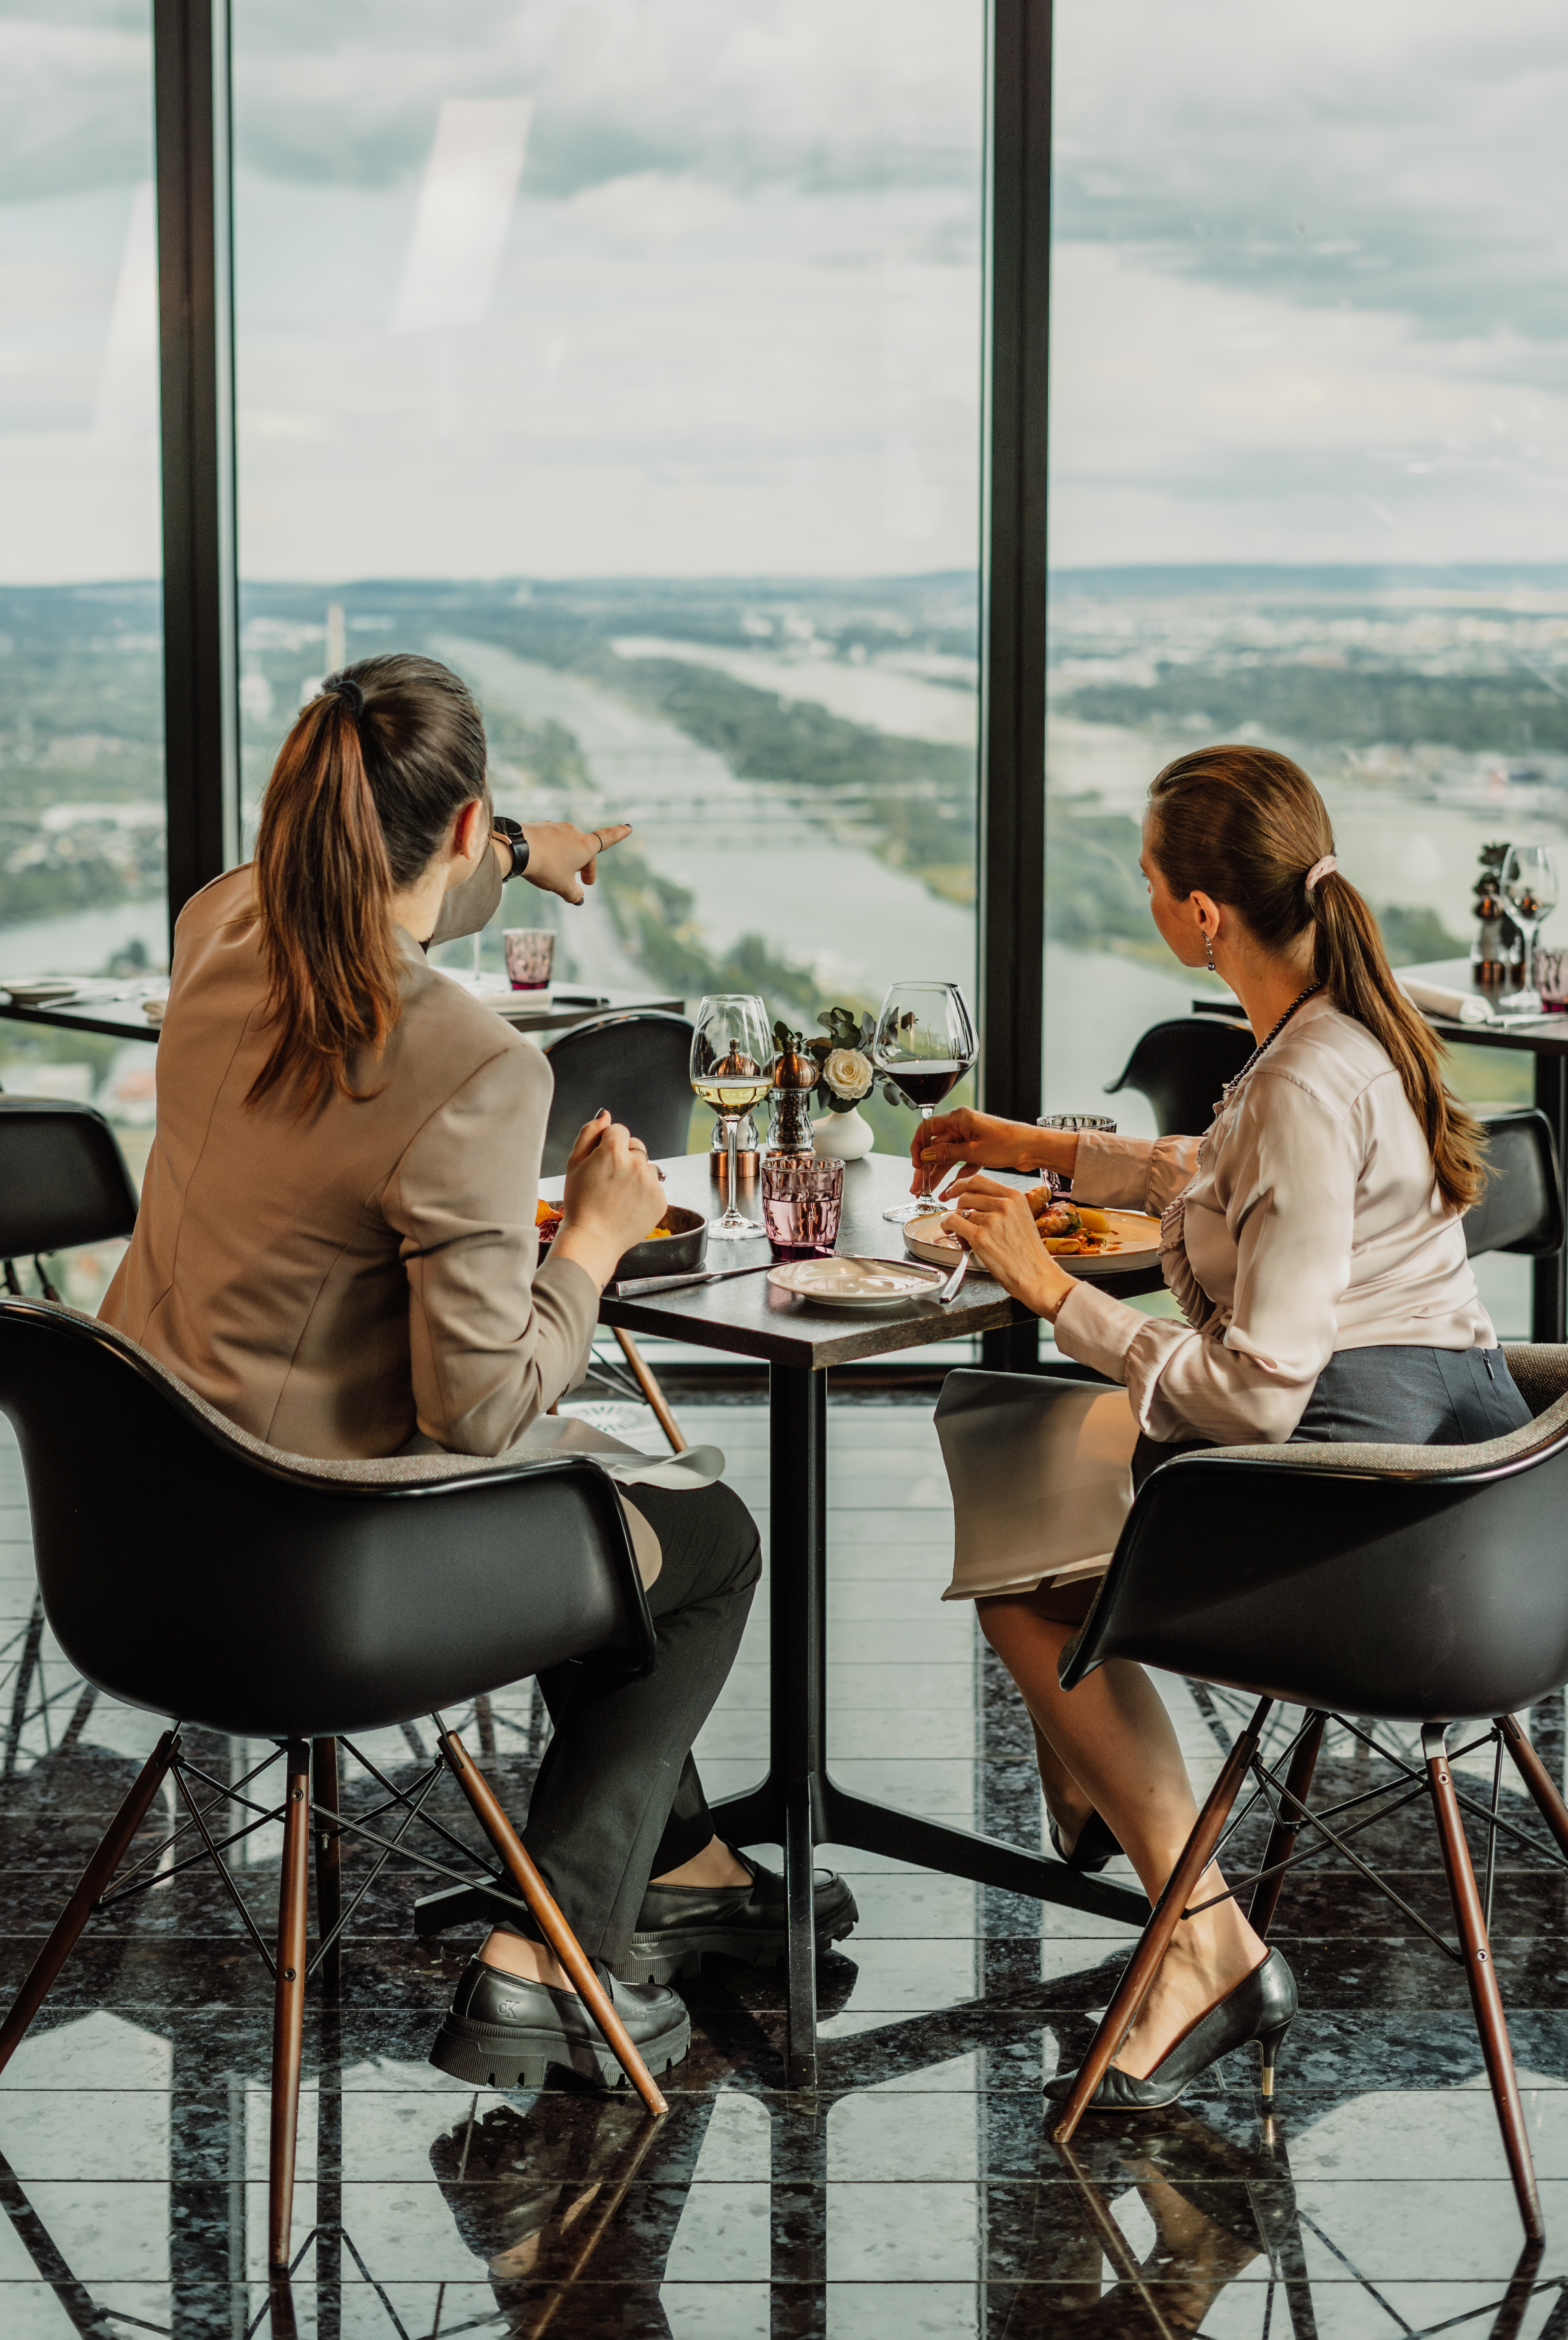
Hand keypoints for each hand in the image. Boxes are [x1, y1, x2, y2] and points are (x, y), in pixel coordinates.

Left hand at [520, 820, 630, 905]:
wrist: (516, 848)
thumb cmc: (545, 867)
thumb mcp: (562, 886)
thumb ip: (573, 894)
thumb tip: (578, 898)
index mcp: (584, 845)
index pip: (607, 838)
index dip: (619, 834)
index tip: (628, 827)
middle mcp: (572, 832)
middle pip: (584, 850)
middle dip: (585, 866)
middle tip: (584, 883)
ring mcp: (555, 827)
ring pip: (566, 845)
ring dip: (566, 859)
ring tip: (555, 874)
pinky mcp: (539, 826)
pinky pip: (550, 841)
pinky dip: (550, 852)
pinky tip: (540, 862)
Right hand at [553, 1111, 665, 1287]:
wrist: (592, 1239)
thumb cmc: (579, 1203)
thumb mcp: (573, 1163)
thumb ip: (589, 1133)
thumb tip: (605, 1115)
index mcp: (614, 1150)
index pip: (619, 1130)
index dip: (607, 1144)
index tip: (601, 1160)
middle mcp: (637, 1163)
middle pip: (636, 1146)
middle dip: (624, 1156)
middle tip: (609, 1179)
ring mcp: (651, 1183)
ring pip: (647, 1166)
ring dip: (636, 1174)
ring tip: (619, 1194)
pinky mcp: (660, 1200)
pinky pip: (655, 1186)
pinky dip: (644, 1193)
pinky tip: (628, 1204)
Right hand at [911, 1107, 1056, 1191]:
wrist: (1034, 1148)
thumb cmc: (1008, 1143)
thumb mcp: (973, 1150)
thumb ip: (947, 1153)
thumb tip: (924, 1156)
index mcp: (959, 1118)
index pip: (927, 1128)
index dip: (918, 1146)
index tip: (915, 1164)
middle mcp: (963, 1126)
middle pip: (936, 1146)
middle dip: (925, 1167)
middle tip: (917, 1186)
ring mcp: (971, 1139)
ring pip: (948, 1157)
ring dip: (938, 1175)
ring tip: (929, 1192)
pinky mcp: (979, 1150)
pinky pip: (961, 1164)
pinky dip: (956, 1177)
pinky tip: (949, 1191)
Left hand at [940, 1172, 1077, 1321]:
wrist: (1036, 1275)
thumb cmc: (1028, 1253)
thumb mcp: (1020, 1218)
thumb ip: (1001, 1206)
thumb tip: (975, 1202)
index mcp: (1015, 1197)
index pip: (979, 1180)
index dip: (960, 1184)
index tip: (953, 1190)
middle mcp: (1004, 1205)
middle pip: (966, 1195)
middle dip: (958, 1207)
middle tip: (959, 1219)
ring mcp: (992, 1220)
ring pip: (959, 1210)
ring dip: (957, 1223)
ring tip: (967, 1237)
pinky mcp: (980, 1237)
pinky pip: (953, 1222)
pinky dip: (947, 1226)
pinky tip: (950, 1232)